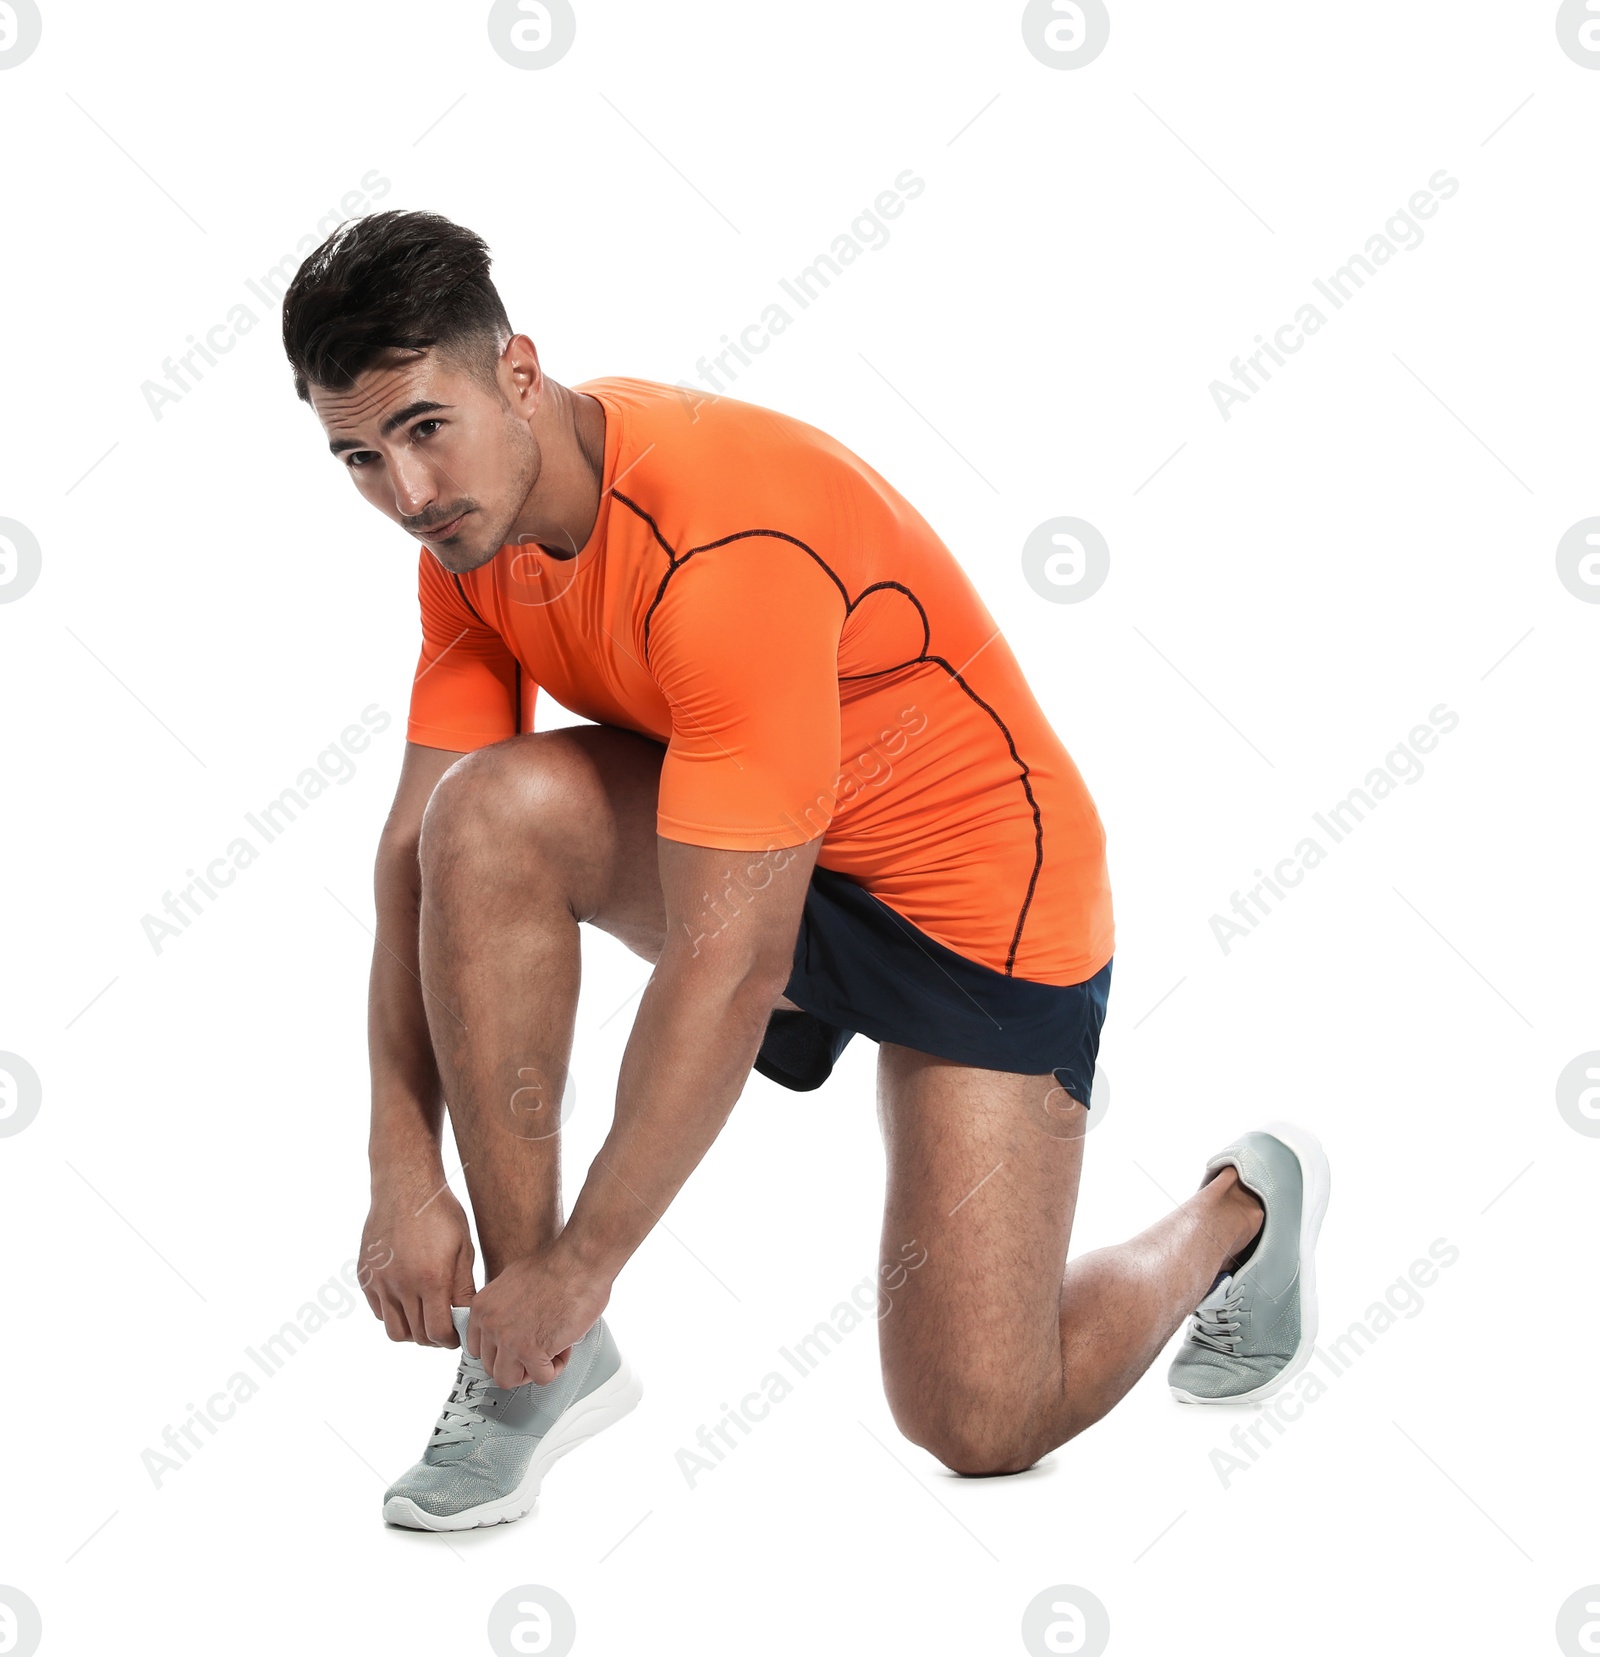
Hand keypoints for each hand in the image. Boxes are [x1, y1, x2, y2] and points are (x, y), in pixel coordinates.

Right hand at [359, 1177, 476, 1346]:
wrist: (405, 1185)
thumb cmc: (440, 1212)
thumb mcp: (463, 1248)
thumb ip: (464, 1288)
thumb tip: (467, 1319)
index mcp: (431, 1279)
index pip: (438, 1332)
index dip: (450, 1341)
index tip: (457, 1336)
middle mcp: (401, 1284)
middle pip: (416, 1336)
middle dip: (433, 1339)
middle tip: (445, 1329)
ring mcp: (379, 1281)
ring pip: (393, 1330)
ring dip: (411, 1331)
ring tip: (425, 1317)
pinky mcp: (365, 1276)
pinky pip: (379, 1311)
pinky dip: (394, 1313)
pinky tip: (408, 1299)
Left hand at [468, 1238, 611, 1387]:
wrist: (578, 1260)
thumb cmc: (558, 1264)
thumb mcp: (514, 1281)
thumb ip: (504, 1308)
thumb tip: (512, 1324)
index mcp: (482, 1307)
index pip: (477, 1349)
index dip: (502, 1351)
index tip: (516, 1349)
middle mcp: (490, 1324)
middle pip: (492, 1367)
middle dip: (517, 1363)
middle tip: (538, 1349)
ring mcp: (508, 1339)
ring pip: (509, 1379)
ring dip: (532, 1370)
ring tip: (550, 1350)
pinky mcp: (531, 1350)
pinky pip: (541, 1377)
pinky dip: (556, 1367)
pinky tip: (564, 1346)